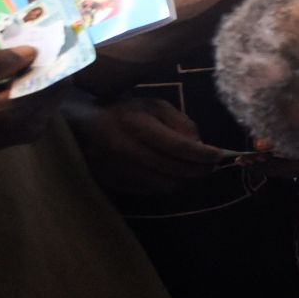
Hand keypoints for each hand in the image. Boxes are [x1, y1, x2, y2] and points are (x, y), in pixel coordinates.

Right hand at [66, 96, 225, 193]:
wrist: (79, 125)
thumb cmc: (124, 111)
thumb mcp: (154, 106)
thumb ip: (180, 123)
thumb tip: (200, 146)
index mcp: (135, 124)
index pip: (177, 146)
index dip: (202, 154)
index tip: (219, 156)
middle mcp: (124, 148)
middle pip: (173, 170)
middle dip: (198, 170)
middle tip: (211, 167)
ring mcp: (115, 169)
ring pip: (163, 184)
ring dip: (183, 180)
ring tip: (192, 170)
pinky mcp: (110, 183)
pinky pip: (148, 190)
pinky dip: (165, 184)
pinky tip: (169, 174)